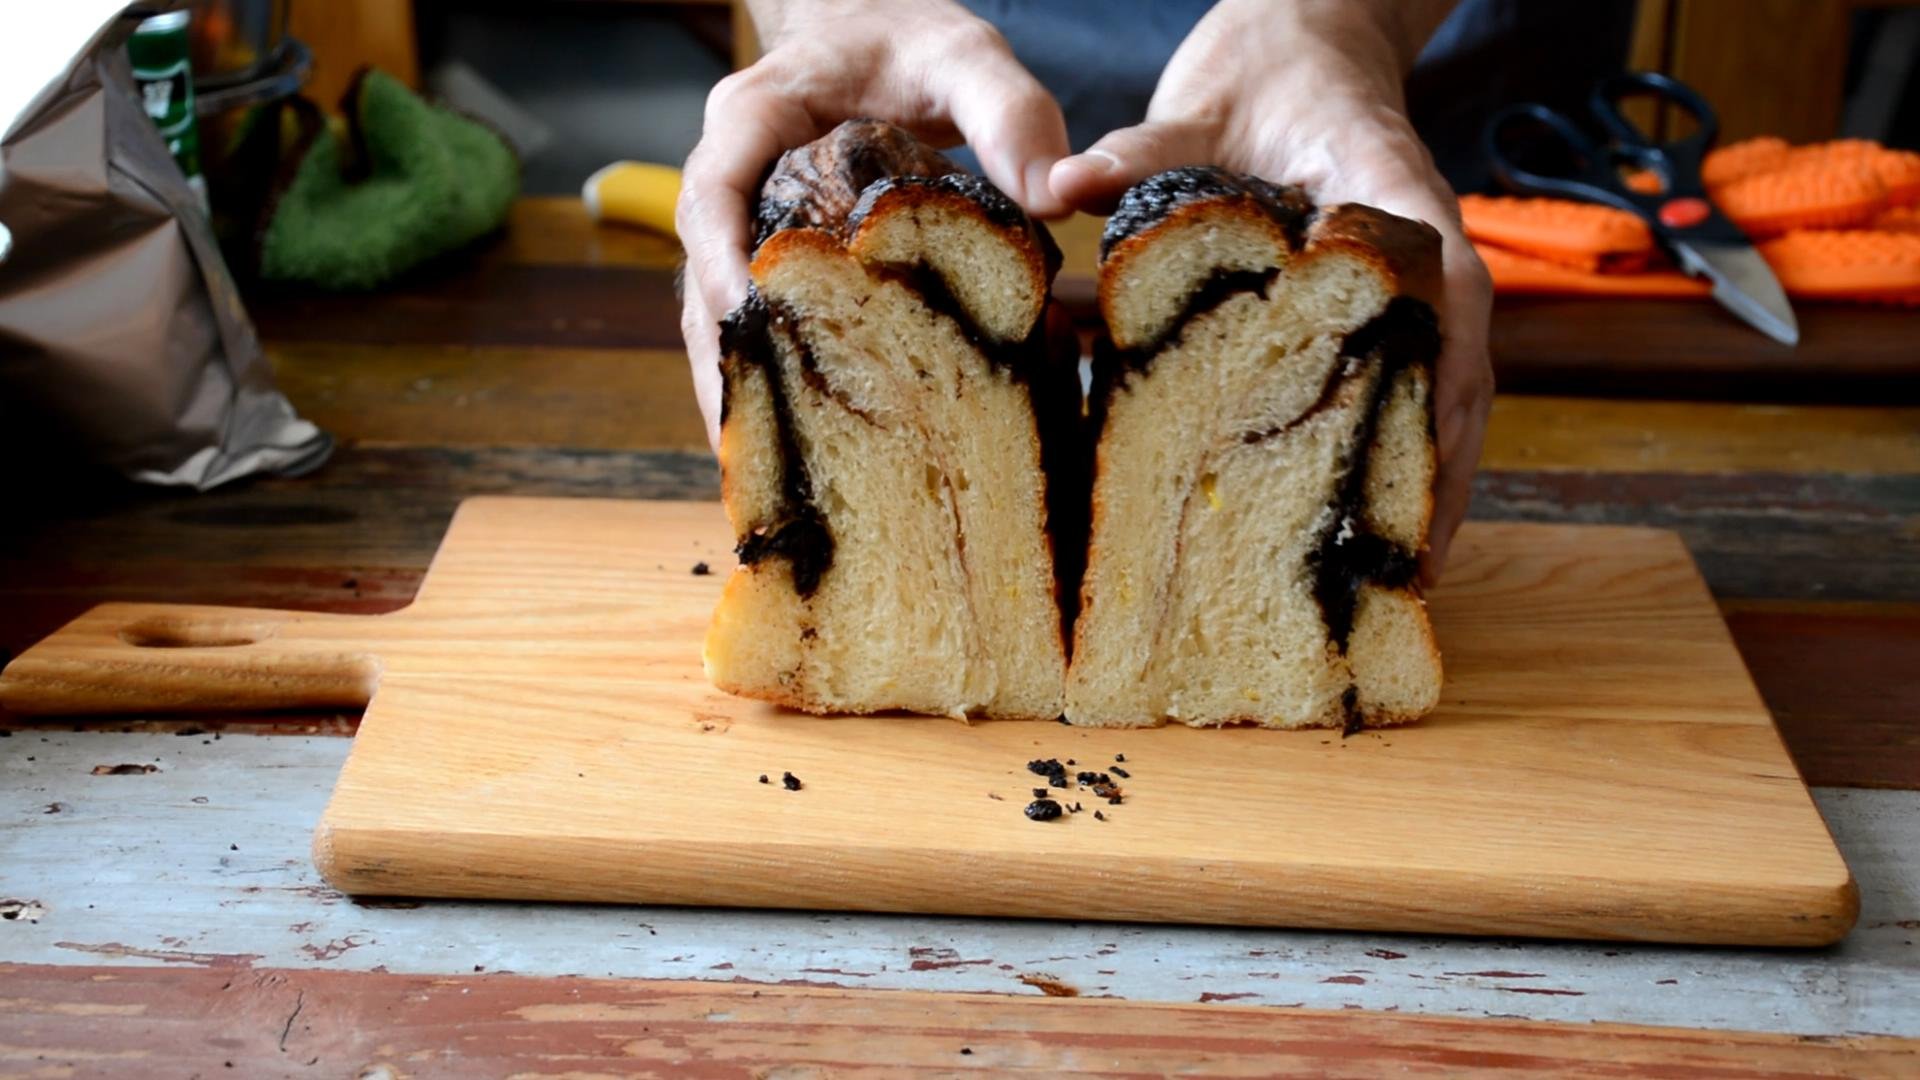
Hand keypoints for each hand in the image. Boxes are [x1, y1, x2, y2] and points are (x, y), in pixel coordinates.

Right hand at [677, 0, 1070, 449]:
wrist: (877, 25)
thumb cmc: (914, 38)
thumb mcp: (966, 55)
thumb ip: (1009, 112)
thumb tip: (1061, 193)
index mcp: (754, 116)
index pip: (712, 193)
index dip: (722, 263)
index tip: (752, 326)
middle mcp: (729, 175)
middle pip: (701, 280)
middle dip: (724, 367)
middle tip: (756, 451)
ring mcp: (740, 226)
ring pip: (714, 319)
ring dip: (738, 395)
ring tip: (768, 482)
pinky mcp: (766, 264)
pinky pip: (750, 330)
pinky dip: (767, 387)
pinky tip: (795, 453)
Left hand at [1049, 0, 1491, 583]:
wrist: (1308, 37)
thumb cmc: (1268, 69)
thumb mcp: (1199, 106)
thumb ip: (1141, 152)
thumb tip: (1057, 187)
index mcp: (1396, 203)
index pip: (1444, 302)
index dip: (1439, 391)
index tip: (1419, 468)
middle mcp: (1425, 261)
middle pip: (1460, 382)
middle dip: (1436, 480)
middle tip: (1404, 578)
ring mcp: (1415, 295)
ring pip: (1443, 402)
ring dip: (1421, 488)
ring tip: (1393, 586)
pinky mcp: (1382, 316)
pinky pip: (1401, 395)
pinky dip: (1385, 458)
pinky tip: (1356, 526)